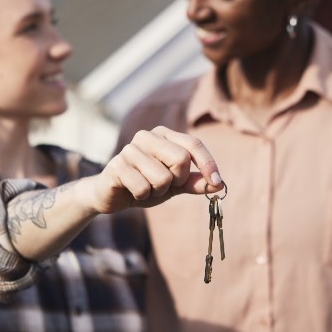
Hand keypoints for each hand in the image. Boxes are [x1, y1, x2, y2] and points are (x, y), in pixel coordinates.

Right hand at [93, 126, 222, 212]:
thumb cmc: (146, 185)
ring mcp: (130, 150)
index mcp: (164, 135)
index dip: (208, 164)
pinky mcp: (116, 166)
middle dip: (177, 181)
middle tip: (165, 185)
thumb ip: (195, 182)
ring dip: (158, 191)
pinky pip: (143, 188)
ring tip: (146, 188)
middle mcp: (146, 136)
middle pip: (181, 160)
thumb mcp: (175, 185)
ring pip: (162, 178)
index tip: (217, 183)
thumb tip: (219, 185)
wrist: (112, 196)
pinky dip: (142, 196)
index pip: (193, 144)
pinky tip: (133, 191)